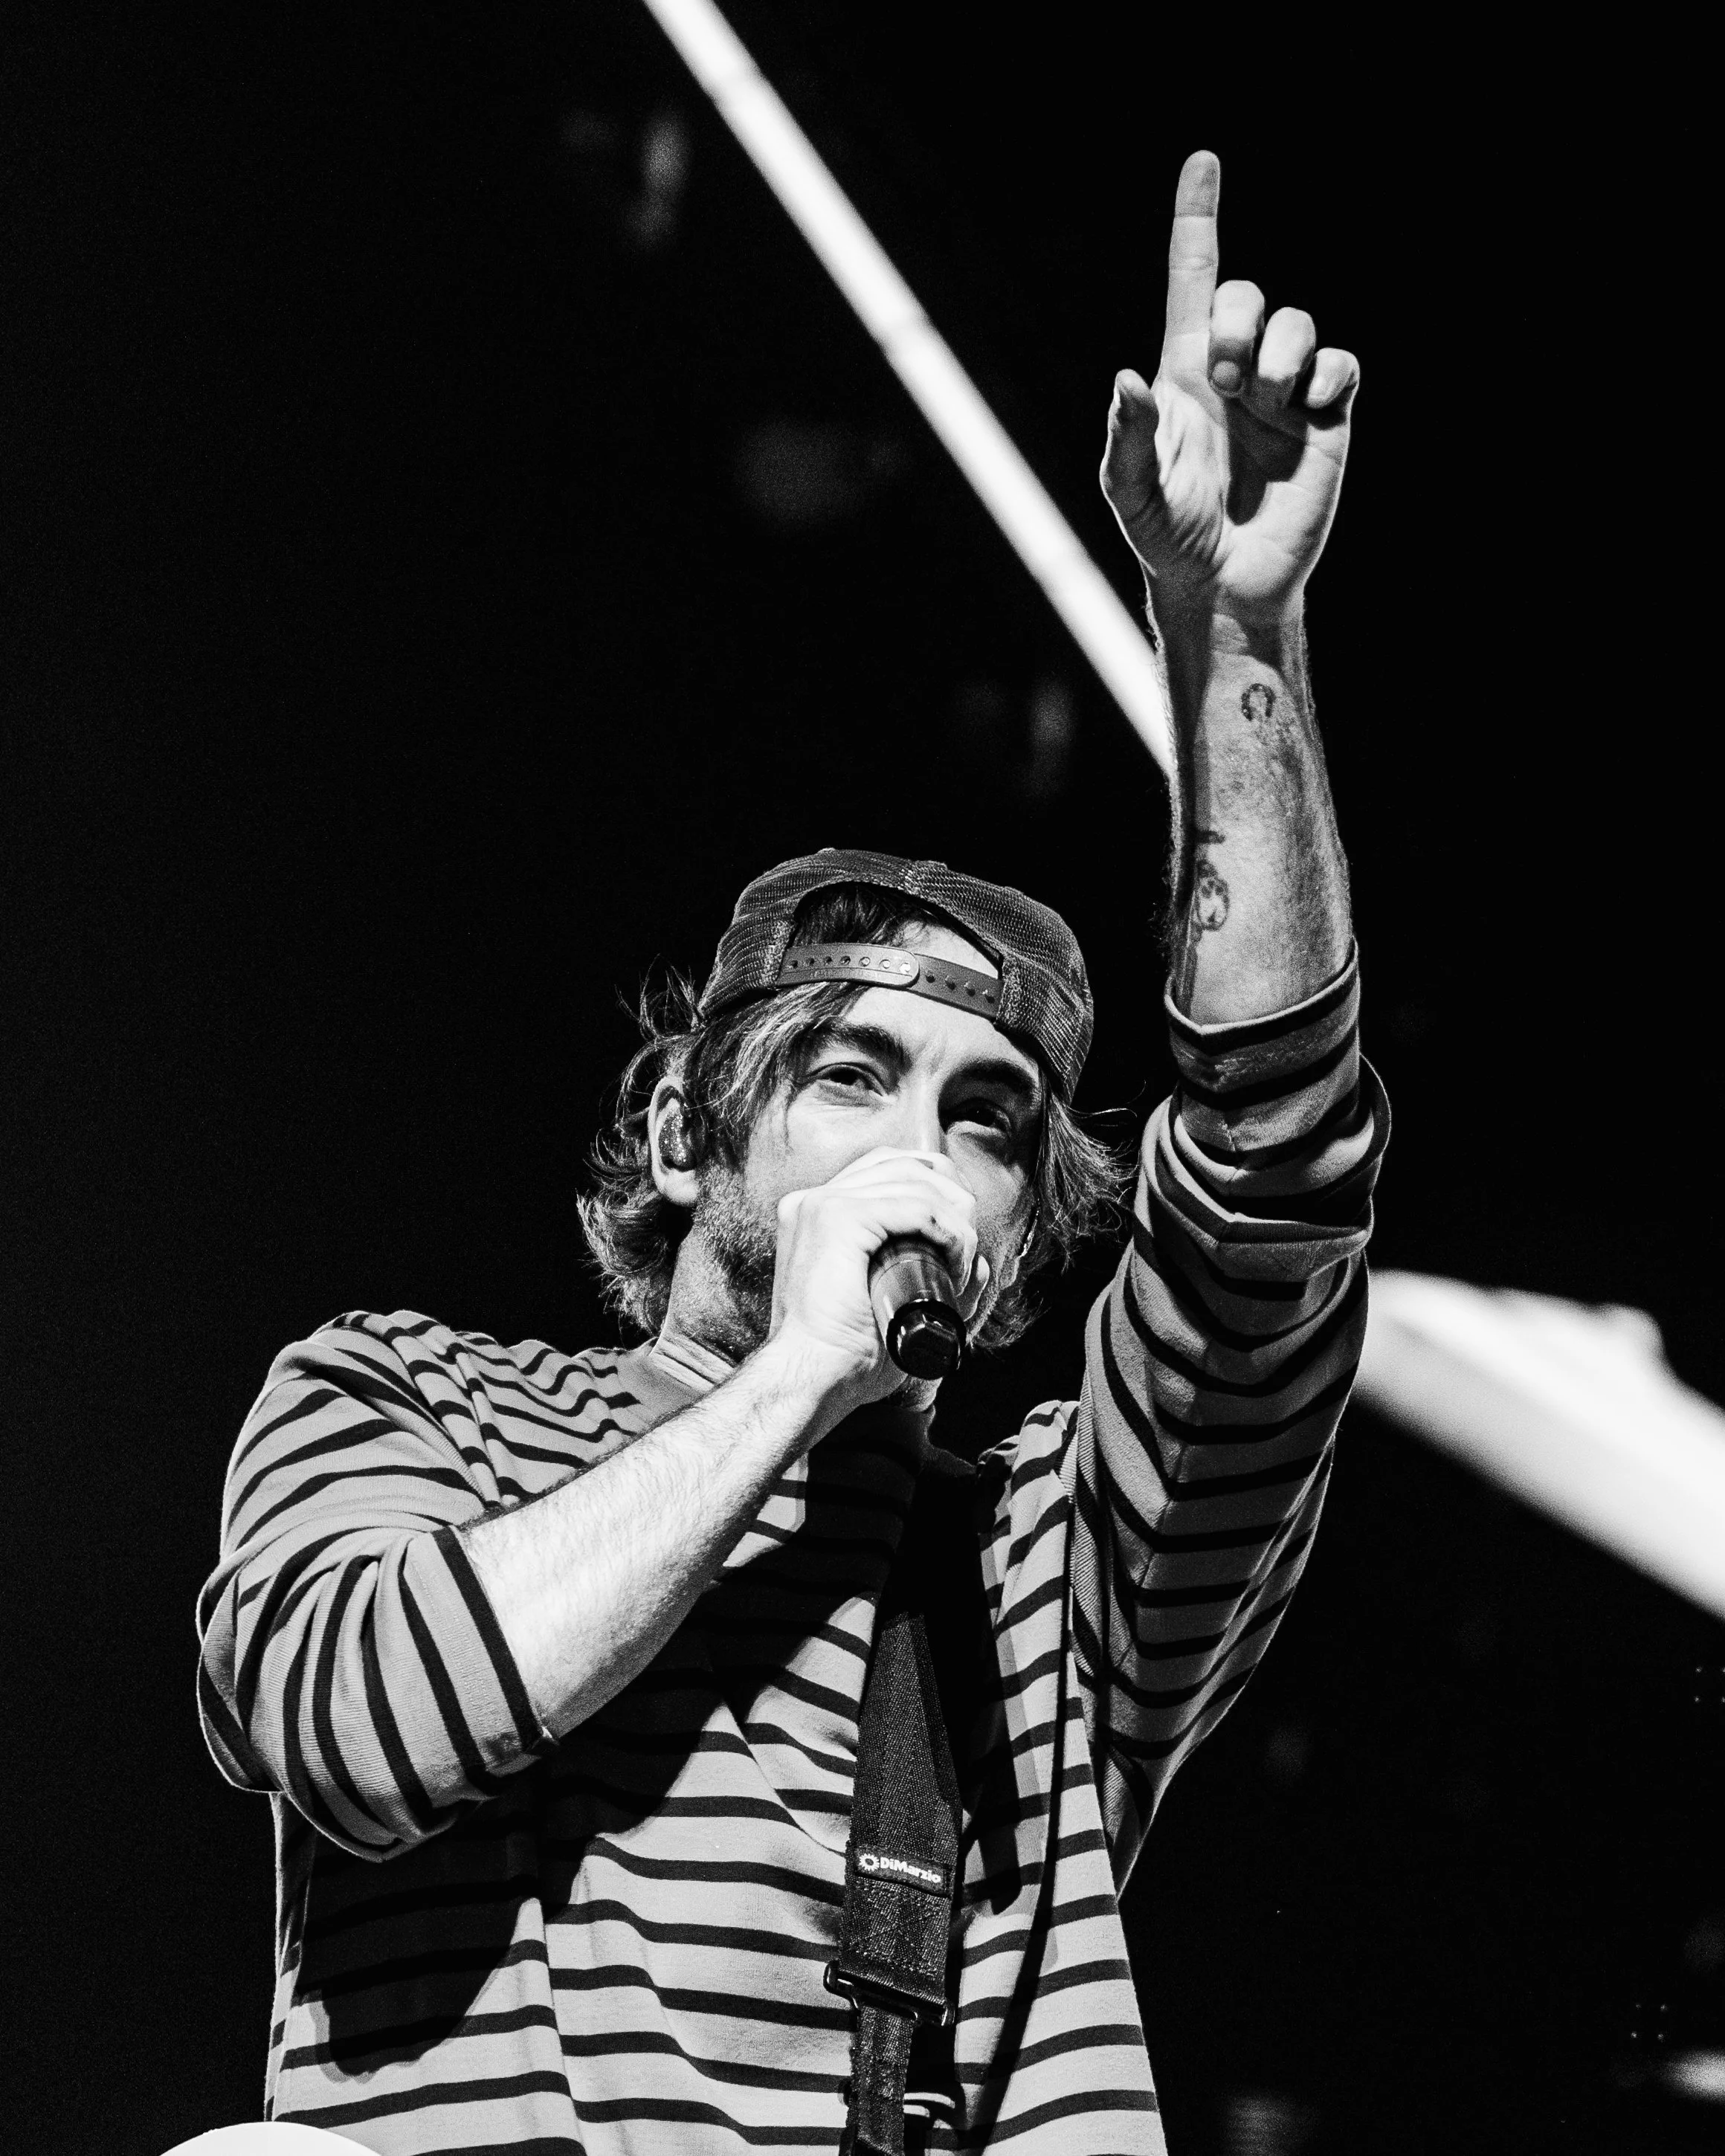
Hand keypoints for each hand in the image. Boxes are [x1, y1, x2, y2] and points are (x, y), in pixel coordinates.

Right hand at [766, 1149, 985, 1409]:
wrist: (814, 1380)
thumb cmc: (849, 1359)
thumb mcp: (894, 1312)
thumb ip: (937, 1287)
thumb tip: (979, 1264)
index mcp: (818, 1213)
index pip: (888, 1167)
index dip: (935, 1187)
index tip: (960, 1230)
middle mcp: (815, 1199)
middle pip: (906, 1165)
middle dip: (952, 1196)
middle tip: (968, 1247)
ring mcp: (824, 1204)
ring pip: (916, 1184)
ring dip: (955, 1220)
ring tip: (961, 1266)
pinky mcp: (838, 1218)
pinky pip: (915, 1207)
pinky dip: (948, 1229)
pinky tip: (957, 1258)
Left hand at [1100, 150, 1358, 625]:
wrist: (1226, 585)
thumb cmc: (1168, 540)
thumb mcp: (1132, 492)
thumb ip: (1127, 435)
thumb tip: (1125, 378)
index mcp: (1186, 375)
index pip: (1194, 282)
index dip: (1198, 220)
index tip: (1204, 162)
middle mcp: (1238, 373)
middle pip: (1250, 294)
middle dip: (1241, 321)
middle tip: (1228, 381)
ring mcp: (1283, 396)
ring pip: (1300, 322)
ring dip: (1282, 356)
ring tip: (1266, 407)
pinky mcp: (1325, 421)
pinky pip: (1341, 364)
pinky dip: (1327, 378)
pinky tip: (1309, 413)